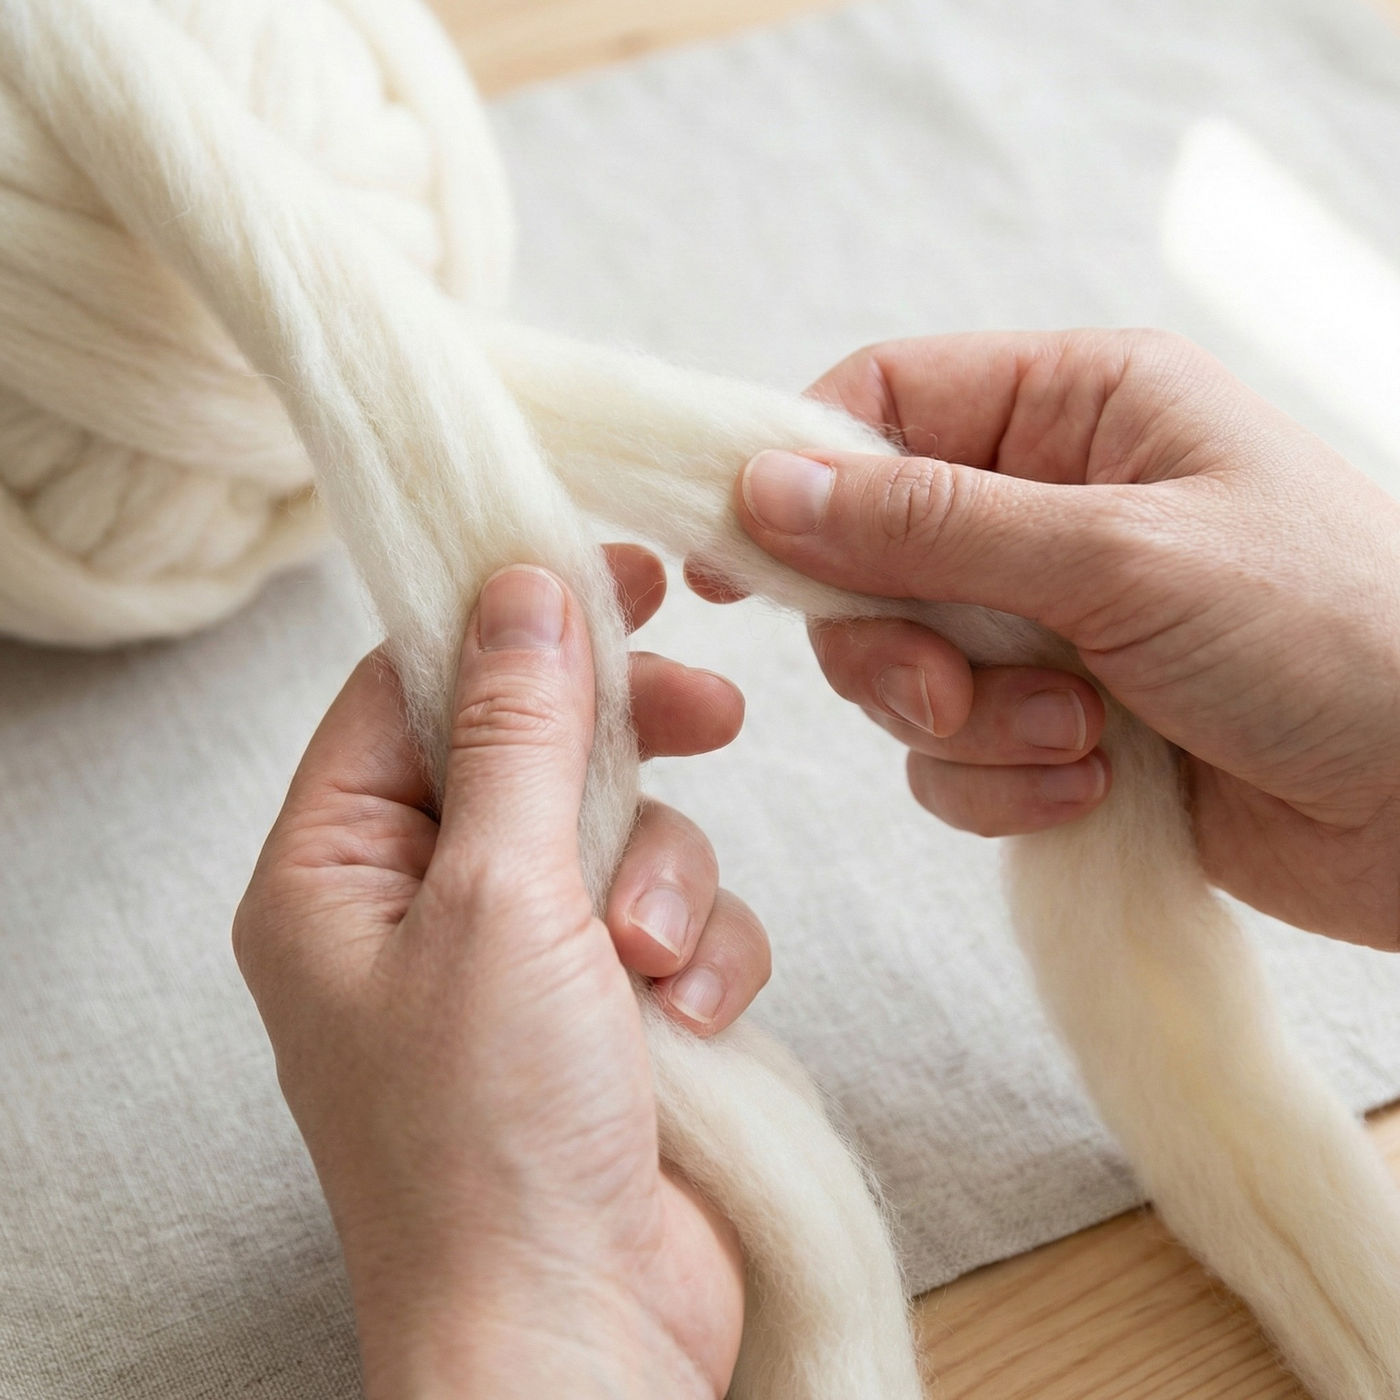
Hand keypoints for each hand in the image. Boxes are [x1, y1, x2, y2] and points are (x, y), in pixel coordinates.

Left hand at [233, 546, 764, 1399]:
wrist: (576, 1336)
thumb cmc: (490, 1140)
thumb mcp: (497, 898)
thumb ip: (513, 731)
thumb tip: (518, 587)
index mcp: (337, 873)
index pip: (404, 688)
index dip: (503, 620)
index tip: (606, 571)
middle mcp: (420, 911)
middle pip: (530, 751)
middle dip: (621, 751)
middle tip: (705, 711)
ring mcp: (519, 965)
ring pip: (623, 835)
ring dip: (664, 882)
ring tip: (652, 963)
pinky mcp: (607, 1012)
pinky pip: (676, 920)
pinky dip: (699, 954)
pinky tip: (691, 1018)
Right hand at [694, 330, 1399, 950]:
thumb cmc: (1333, 632)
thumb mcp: (1120, 554)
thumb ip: (929, 524)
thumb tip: (763, 486)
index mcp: (1076, 407)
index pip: (880, 401)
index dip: (794, 470)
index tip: (736, 556)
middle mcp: (1048, 504)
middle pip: (868, 553)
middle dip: (897, 641)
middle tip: (951, 687)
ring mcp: (1047, 620)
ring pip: (902, 669)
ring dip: (966, 724)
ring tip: (1078, 742)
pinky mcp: (1051, 725)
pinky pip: (951, 756)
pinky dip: (1001, 785)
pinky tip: (1091, 789)